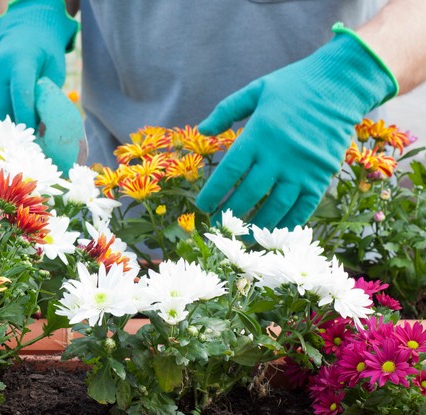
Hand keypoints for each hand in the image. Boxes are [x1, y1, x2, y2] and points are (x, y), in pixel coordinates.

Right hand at [0, 0, 77, 129]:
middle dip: (17, 124)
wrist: (24, 33)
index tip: (34, 132)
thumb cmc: (45, 55)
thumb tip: (42, 126)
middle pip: (3, 106)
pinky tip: (12, 111)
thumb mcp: (54, 70)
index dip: (26, 116)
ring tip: (23, 123)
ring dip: (8, 121)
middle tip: (32, 134)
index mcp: (21, 61)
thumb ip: (47, 94)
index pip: (20, 93)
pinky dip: (0, 113)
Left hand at [196, 25, 396, 229]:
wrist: (341, 84)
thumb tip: (202, 129)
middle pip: (249, 193)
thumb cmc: (294, 86)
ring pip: (275, 206)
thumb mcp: (256, 90)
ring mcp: (302, 168)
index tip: (202, 206)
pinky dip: (289, 222)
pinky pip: (303, 206)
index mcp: (258, 135)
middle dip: (230, 212)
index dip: (213, 192)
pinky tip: (275, 232)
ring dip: (257, 224)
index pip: (229, 171)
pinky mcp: (321, 176)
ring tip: (243, 236)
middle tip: (218, 224)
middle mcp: (278, 156)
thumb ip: (226, 110)